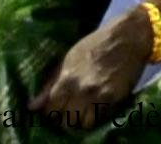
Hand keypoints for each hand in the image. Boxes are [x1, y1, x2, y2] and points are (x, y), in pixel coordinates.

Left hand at [30, 12, 150, 119]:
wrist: (128, 36)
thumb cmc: (96, 44)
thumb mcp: (69, 57)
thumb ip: (51, 82)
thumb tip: (32, 106)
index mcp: (67, 78)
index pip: (51, 109)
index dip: (52, 111)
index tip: (56, 107)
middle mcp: (82, 89)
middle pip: (66, 120)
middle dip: (66, 117)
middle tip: (70, 110)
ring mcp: (99, 95)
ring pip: (84, 124)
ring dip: (82, 119)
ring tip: (84, 110)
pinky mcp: (115, 98)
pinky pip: (101, 117)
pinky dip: (98, 115)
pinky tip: (98, 105)